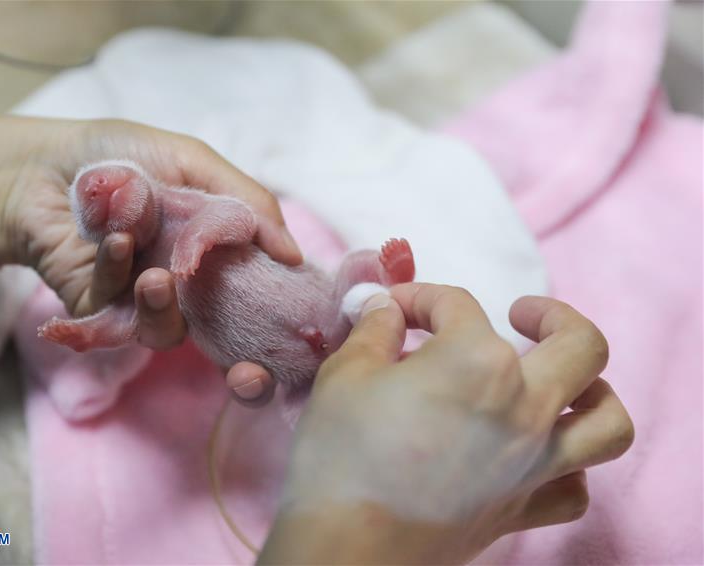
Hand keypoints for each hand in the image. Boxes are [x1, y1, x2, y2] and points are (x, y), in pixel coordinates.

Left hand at [0, 116, 299, 399]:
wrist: (38, 162)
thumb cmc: (116, 154)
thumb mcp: (192, 161)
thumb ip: (247, 203)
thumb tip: (295, 256)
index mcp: (209, 248)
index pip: (253, 293)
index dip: (271, 310)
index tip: (291, 316)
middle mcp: (181, 280)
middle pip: (217, 329)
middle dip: (230, 341)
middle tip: (233, 336)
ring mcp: (139, 301)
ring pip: (168, 331)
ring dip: (163, 304)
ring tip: (156, 274)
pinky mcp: (97, 313)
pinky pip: (117, 317)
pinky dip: (118, 273)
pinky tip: (112, 240)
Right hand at [260, 284, 633, 564]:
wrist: (348, 545)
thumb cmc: (342, 454)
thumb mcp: (345, 373)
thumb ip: (375, 330)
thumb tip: (387, 309)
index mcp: (477, 360)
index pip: (457, 306)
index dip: (420, 299)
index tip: (393, 310)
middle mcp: (524, 407)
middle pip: (581, 345)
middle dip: (553, 315)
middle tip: (521, 313)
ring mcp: (534, 463)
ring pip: (608, 420)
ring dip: (593, 390)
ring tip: (558, 380)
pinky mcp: (523, 509)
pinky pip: (576, 489)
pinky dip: (571, 467)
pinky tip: (539, 453)